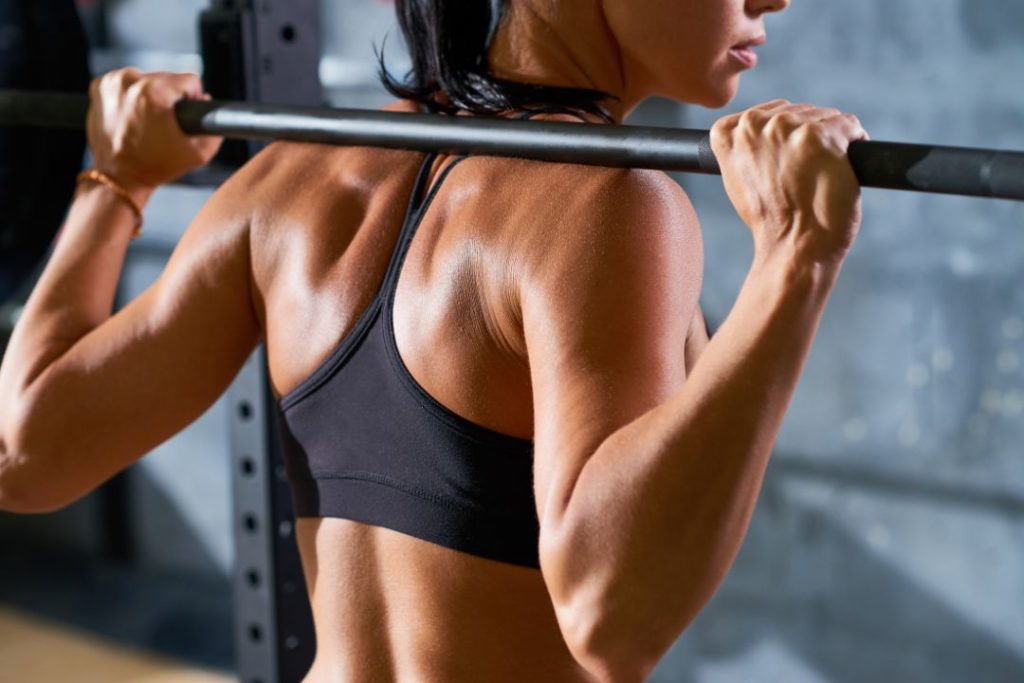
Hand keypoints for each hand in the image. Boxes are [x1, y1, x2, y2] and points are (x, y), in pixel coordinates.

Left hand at [86, 68, 222, 195]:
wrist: (121, 177)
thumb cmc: (155, 165)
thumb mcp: (199, 153)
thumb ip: (214, 125)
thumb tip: (205, 100)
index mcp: (153, 91)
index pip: (189, 80)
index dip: (193, 99)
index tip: (183, 116)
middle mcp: (129, 81)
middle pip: (166, 78)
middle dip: (169, 98)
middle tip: (163, 124)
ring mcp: (111, 82)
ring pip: (146, 79)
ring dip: (150, 95)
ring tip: (147, 121)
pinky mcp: (99, 87)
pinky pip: (126, 83)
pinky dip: (131, 96)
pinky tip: (132, 116)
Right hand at [710, 100, 869, 264]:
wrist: (793, 246)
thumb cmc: (770, 219)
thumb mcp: (738, 179)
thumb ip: (744, 148)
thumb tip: (766, 130)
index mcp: (729, 132)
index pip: (767, 113)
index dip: (784, 138)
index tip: (787, 162)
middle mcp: (755, 124)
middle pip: (797, 112)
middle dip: (807, 137)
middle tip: (806, 174)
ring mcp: (789, 128)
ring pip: (824, 116)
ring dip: (831, 141)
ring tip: (822, 174)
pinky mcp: (822, 136)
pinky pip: (849, 125)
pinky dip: (855, 143)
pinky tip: (843, 169)